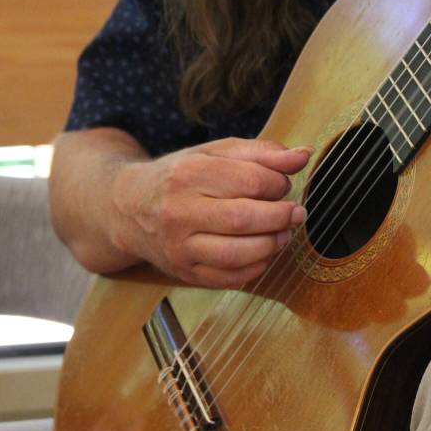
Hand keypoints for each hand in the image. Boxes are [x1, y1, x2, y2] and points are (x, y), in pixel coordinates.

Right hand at [110, 137, 310, 288]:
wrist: (128, 207)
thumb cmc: (181, 177)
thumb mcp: (216, 153)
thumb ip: (262, 153)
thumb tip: (302, 156)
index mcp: (189, 174)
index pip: (250, 181)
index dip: (278, 184)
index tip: (282, 185)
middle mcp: (179, 212)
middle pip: (244, 219)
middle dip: (281, 216)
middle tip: (295, 213)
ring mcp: (179, 246)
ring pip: (237, 253)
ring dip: (273, 245)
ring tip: (282, 233)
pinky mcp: (184, 272)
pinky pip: (230, 277)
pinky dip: (257, 267)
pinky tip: (264, 252)